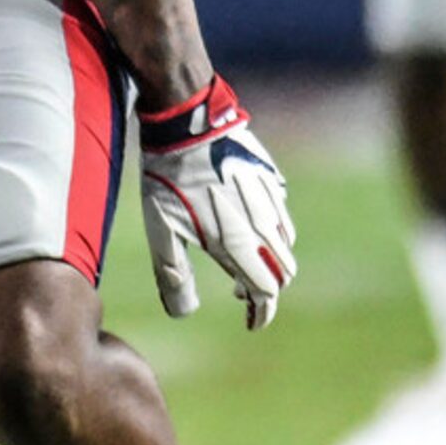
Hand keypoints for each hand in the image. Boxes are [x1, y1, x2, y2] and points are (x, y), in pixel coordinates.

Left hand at [138, 75, 297, 330]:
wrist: (186, 121)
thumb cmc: (167, 177)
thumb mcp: (161, 229)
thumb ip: (173, 274)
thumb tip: (183, 312)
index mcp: (238, 243)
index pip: (266, 291)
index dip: (261, 312)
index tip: (251, 323)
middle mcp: (264, 225)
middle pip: (282, 272)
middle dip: (265, 289)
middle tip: (237, 291)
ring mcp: (272, 200)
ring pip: (284, 244)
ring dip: (269, 261)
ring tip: (239, 260)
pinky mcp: (271, 179)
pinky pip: (281, 216)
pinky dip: (271, 233)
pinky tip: (245, 225)